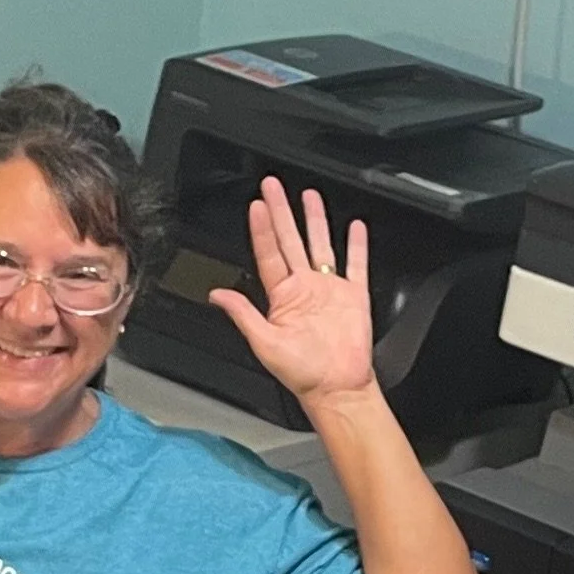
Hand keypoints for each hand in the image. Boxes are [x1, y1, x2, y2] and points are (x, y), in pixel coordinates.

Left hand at [209, 177, 374, 406]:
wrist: (336, 387)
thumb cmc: (302, 373)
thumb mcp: (263, 343)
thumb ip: (242, 314)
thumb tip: (216, 296)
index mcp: (282, 298)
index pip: (268, 254)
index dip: (261, 229)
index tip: (256, 206)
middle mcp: (304, 290)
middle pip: (290, 240)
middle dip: (281, 212)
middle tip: (273, 186)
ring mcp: (329, 290)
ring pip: (320, 245)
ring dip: (314, 220)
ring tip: (308, 195)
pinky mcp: (354, 296)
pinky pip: (356, 264)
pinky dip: (357, 245)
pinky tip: (355, 227)